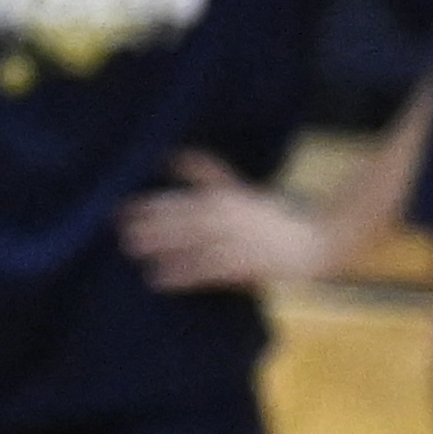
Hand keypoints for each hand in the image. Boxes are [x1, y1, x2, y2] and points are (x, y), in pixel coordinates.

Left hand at [118, 151, 328, 292]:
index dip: (152, 204)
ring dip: (161, 246)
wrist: (314, 242)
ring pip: (193, 242)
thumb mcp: (238, 189)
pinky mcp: (244, 264)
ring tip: (131, 250)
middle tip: (118, 229)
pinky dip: (181, 274)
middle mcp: (230, 216)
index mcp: (227, 197)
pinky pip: (207, 269)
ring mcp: (238, 240)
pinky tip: (158, 278)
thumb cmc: (271, 217)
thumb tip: (171, 155)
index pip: (183, 199)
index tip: (122, 208)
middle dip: (151, 223)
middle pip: (184, 219)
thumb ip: (207, 173)